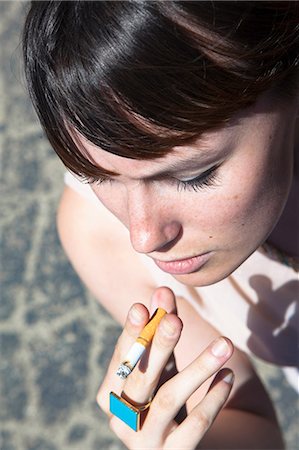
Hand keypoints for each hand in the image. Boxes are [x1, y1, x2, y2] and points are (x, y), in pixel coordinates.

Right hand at [97, 287, 233, 448]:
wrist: (174, 446)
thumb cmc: (161, 392)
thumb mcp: (160, 363)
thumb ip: (158, 329)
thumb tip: (162, 290)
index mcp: (110, 393)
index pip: (121, 358)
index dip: (132, 333)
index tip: (141, 307)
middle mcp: (121, 418)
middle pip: (140, 378)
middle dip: (158, 346)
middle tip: (176, 320)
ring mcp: (144, 441)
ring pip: (168, 399)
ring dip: (198, 367)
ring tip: (225, 344)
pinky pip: (195, 426)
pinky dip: (213, 398)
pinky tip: (227, 376)